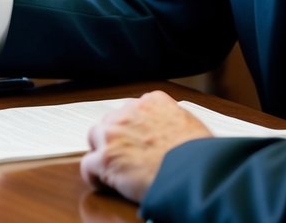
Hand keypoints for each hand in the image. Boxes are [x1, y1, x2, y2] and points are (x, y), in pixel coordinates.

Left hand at [80, 91, 211, 202]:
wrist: (194, 171)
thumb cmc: (198, 153)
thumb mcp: (189, 123)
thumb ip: (171, 120)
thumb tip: (169, 132)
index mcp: (152, 101)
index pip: (132, 108)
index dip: (132, 126)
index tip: (136, 138)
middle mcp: (130, 112)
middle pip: (110, 121)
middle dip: (115, 137)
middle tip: (125, 155)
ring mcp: (114, 134)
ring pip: (95, 138)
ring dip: (102, 151)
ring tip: (114, 168)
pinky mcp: (106, 159)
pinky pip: (87, 165)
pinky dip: (94, 175)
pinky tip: (104, 183)